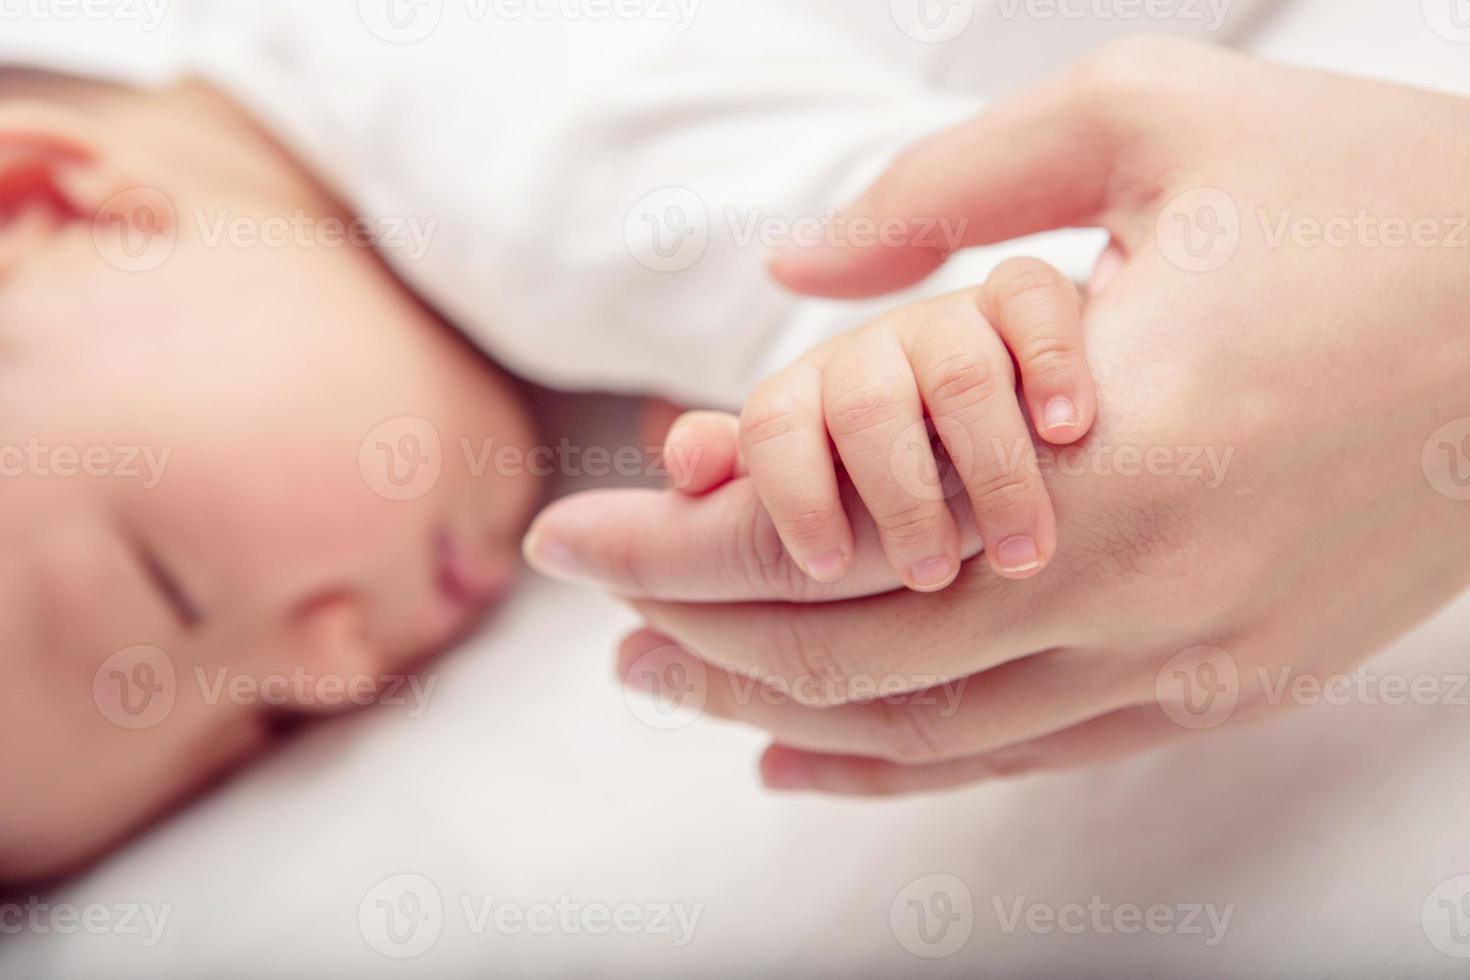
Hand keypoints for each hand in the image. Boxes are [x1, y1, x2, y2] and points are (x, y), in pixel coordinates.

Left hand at [527, 37, 1469, 793]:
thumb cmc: (1377, 201)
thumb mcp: (1151, 118)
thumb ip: (945, 183)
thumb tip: (793, 265)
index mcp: (1102, 455)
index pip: (814, 544)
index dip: (668, 547)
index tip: (569, 533)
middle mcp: (1135, 598)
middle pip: (844, 662)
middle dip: (693, 636)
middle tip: (597, 605)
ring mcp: (1186, 665)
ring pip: (923, 732)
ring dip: (774, 706)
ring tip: (671, 677)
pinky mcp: (1225, 688)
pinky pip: (1021, 756)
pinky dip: (896, 762)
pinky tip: (808, 755)